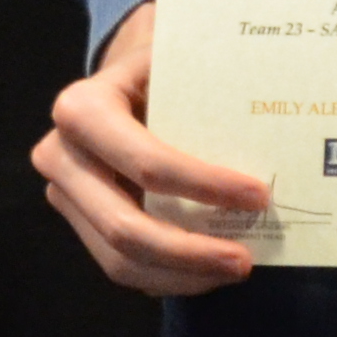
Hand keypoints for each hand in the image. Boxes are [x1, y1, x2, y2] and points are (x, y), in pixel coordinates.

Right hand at [30, 1, 265, 294]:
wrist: (118, 85)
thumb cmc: (156, 71)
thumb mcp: (173, 59)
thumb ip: (207, 82)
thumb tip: (276, 117)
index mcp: (82, 109)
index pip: (148, 162)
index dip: (204, 186)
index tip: (259, 196)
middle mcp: (60, 157)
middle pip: (125, 226)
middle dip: (190, 251)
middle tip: (245, 261)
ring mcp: (64, 197)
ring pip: (119, 260)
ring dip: (182, 275)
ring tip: (233, 270)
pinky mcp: (79, 224)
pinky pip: (121, 268)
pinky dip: (169, 277)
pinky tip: (208, 271)